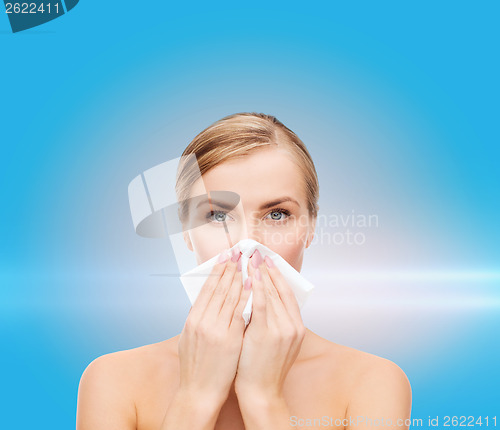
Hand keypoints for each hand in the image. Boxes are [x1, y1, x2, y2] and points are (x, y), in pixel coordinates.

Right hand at [177, 247, 250, 406]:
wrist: (198, 392)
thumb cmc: (195, 366)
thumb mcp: (189, 338)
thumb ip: (198, 318)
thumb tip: (205, 301)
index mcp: (192, 320)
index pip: (206, 289)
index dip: (216, 271)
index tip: (224, 257)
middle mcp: (202, 322)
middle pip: (219, 289)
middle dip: (229, 268)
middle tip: (237, 252)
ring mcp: (216, 330)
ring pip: (230, 297)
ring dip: (239, 277)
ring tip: (245, 262)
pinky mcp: (230, 340)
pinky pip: (240, 313)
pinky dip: (246, 297)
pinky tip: (252, 285)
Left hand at [234, 250, 305, 400]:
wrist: (261, 392)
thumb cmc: (264, 368)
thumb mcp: (278, 343)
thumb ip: (275, 322)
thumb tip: (264, 301)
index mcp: (296, 327)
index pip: (288, 293)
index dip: (278, 275)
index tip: (269, 261)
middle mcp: (293, 325)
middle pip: (280, 289)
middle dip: (268, 269)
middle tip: (259, 252)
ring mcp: (282, 329)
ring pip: (271, 293)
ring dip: (260, 273)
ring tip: (251, 258)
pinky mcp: (267, 332)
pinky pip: (261, 303)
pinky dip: (256, 287)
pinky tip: (250, 274)